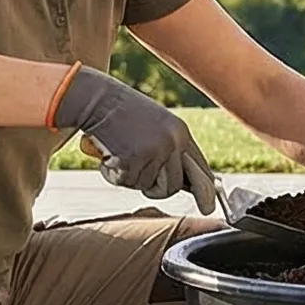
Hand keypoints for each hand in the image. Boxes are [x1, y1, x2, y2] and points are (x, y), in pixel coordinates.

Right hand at [53, 66, 217, 211]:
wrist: (97, 98)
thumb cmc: (121, 112)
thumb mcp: (156, 126)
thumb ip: (171, 149)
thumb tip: (185, 181)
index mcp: (180, 132)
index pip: (201, 169)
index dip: (204, 190)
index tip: (207, 206)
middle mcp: (172, 142)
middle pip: (175, 185)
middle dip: (157, 188)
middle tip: (137, 172)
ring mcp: (154, 151)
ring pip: (149, 187)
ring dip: (132, 178)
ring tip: (121, 153)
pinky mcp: (134, 159)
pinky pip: (128, 182)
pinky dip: (114, 174)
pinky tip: (110, 153)